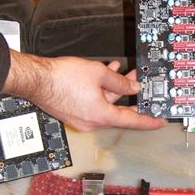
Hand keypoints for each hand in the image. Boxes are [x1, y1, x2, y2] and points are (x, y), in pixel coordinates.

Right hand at [3, 51, 165, 132]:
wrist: (35, 79)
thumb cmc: (60, 78)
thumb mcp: (98, 74)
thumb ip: (120, 81)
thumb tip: (132, 85)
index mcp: (101, 116)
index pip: (132, 121)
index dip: (148, 121)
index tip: (159, 121)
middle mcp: (91, 121)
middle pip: (119, 111)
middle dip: (131, 96)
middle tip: (142, 86)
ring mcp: (81, 118)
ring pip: (106, 104)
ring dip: (115, 89)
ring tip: (124, 72)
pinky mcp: (73, 111)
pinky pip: (94, 103)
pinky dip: (101, 91)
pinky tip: (105, 74)